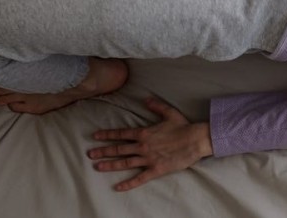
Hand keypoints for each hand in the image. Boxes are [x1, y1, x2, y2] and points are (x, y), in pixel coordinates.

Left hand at [88, 97, 213, 191]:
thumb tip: (145, 99)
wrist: (195, 140)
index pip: (122, 133)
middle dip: (103, 151)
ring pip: (125, 163)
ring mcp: (148, 159)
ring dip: (110, 165)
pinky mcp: (156, 170)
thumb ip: (156, 106)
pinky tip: (118, 187)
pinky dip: (128, 184)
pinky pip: (139, 178)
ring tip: (98, 167)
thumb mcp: (169, 112)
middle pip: (119, 149)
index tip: (96, 136)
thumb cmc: (183, 126)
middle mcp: (143, 146)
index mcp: (144, 133)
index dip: (108, 135)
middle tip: (90, 154)